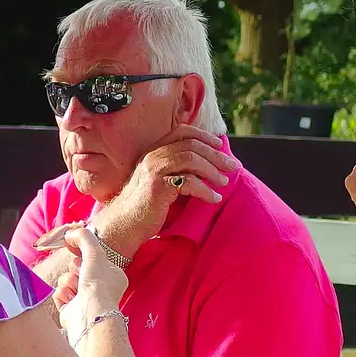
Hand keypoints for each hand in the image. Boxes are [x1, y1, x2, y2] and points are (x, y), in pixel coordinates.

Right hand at [58, 227, 126, 342]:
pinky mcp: (71, 310)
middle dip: (74, 269)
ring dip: (68, 282)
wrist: (89, 314)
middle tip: (80, 273)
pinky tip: (70, 300)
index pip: (92, 258)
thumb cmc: (98, 285)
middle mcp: (100, 289)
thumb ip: (84, 237)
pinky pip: (59, 294)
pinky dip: (62, 294)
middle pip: (77, 268)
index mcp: (112, 276)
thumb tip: (70, 232)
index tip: (73, 246)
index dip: (82, 252)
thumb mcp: (95, 253)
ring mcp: (85, 300)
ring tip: (76, 289)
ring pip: (66, 280)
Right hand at [96, 126, 237, 258]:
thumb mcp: (158, 180)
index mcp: (153, 151)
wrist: (123, 225)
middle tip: (232, 167)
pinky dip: (205, 190)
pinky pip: (188, 182)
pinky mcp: (157, 187)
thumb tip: (206, 163)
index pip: (182, 132)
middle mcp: (152, 156)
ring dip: (212, 171)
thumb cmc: (144, 205)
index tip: (219, 146)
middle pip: (191, 145)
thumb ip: (174, 168)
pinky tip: (213, 198)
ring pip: (191, 159)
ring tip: (223, 183)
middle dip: (216, 155)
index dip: (204, 136)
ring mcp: (153, 170)